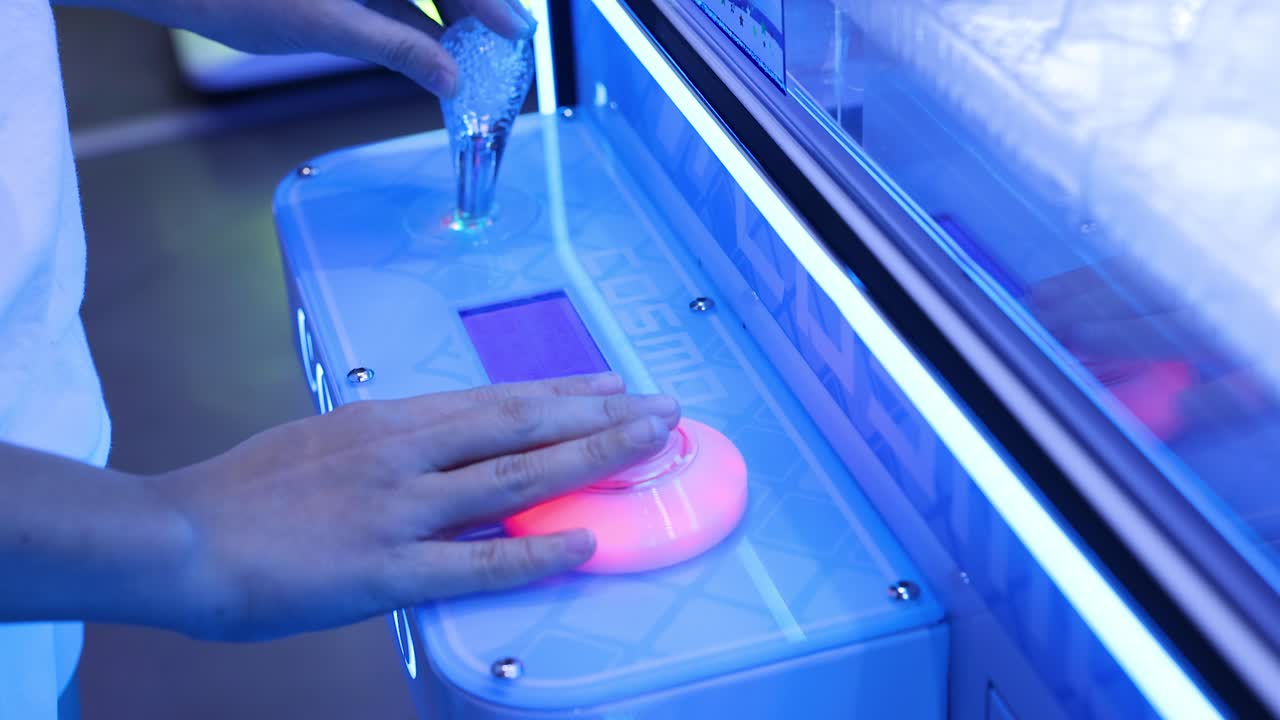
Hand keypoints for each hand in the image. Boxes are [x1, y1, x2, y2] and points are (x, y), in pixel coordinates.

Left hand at [71, 0, 536, 95]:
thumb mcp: (329, 27)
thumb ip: (397, 48)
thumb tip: (452, 80)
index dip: (488, 3)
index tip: (516, 33)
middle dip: (477, 8)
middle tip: (508, 45)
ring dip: (453, 16)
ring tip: (480, 53)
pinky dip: (421, 21)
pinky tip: (441, 50)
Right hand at [147, 373, 679, 640]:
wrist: (177, 537)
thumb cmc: (244, 492)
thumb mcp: (324, 440)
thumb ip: (390, 443)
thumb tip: (443, 446)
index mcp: (390, 420)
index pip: (496, 399)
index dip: (563, 391)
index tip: (613, 384)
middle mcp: (405, 452)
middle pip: (523, 424)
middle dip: (600, 414)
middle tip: (662, 406)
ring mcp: (399, 509)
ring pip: (515, 476)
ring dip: (589, 458)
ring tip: (650, 446)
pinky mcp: (385, 569)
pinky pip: (476, 561)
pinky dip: (536, 550)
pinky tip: (584, 539)